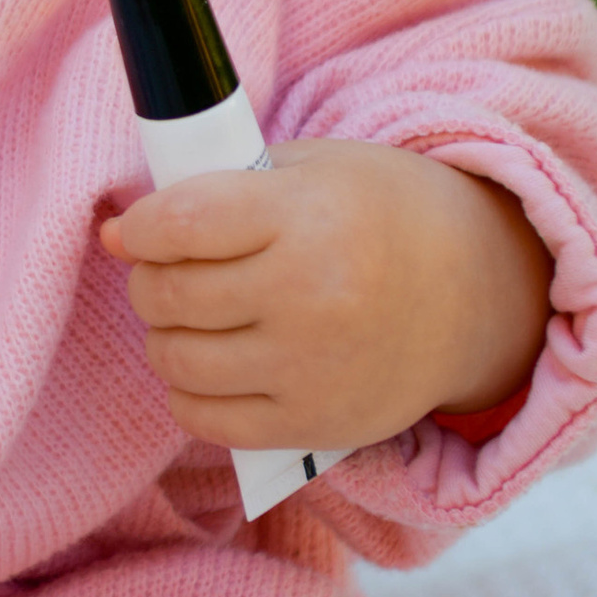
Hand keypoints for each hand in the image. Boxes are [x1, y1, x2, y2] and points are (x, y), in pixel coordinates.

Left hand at [100, 140, 552, 457]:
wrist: (477, 293)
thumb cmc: (379, 215)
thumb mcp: (310, 171)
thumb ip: (216, 191)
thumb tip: (119, 237)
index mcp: (309, 217)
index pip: (181, 224)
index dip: (140, 228)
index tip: (134, 230)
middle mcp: (310, 296)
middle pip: (171, 293)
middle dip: (149, 279)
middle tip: (164, 269)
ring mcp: (312, 368)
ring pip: (178, 358)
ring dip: (164, 334)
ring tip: (188, 315)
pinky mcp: (313, 425)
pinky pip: (207, 419)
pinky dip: (188, 391)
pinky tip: (209, 363)